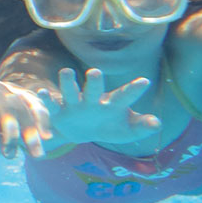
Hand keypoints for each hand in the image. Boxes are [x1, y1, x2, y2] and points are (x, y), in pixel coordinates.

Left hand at [0, 75, 52, 159]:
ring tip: (35, 155)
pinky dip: (43, 121)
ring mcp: (1, 88)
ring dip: (30, 131)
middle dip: (10, 131)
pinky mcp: (18, 96)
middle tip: (9, 155)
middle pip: (3, 103)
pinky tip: (47, 137)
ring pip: (21, 106)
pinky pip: (34, 105)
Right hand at [40, 68, 161, 145]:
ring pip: (71, 91)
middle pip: (94, 89)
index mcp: (112, 103)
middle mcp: (94, 99)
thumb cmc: (110, 127)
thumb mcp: (127, 130)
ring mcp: (76, 103)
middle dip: (94, 82)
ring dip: (68, 82)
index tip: (145, 82)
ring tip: (66, 71)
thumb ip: (141, 126)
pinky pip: (53, 104)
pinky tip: (44, 92)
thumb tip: (157, 124)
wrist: (84, 132)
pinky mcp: (60, 111)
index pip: (125, 95)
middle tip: (94, 72)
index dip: (134, 90)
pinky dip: (48, 98)